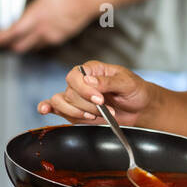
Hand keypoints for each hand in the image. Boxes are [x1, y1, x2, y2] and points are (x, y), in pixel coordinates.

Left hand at [0, 0, 99, 51]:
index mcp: (37, 15)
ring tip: (18, 39)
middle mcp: (43, 28)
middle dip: (9, 44)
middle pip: (20, 45)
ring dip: (24, 44)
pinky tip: (37, 34)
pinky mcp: (60, 37)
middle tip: (2, 40)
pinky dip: (37, 42)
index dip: (0, 37)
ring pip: (32, 46)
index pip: (14, 31)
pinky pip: (44, 44)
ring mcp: (52, 35)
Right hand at [37, 60, 153, 125]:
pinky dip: (49, 109)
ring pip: (61, 102)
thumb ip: (108, 82)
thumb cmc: (135, 91)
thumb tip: (88, 81)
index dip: (83, 90)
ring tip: (95, 116)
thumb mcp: (127, 83)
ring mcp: (77, 97)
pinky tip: (45, 110)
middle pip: (69, 93)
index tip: (99, 100)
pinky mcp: (76, 111)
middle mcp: (81, 82)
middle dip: (87, 106)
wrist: (141, 108)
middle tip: (106, 110)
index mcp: (92, 70)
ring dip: (77, 112)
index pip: (74, 76)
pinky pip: (57, 109)